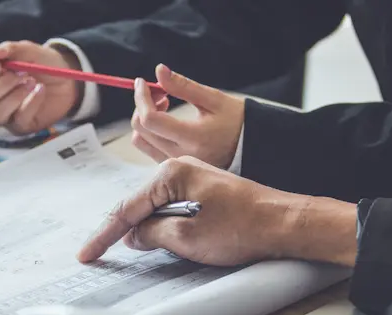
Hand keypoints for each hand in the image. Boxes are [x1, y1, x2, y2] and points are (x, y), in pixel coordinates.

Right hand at [0, 40, 80, 134]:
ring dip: (14, 96)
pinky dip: (30, 103)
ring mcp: (6, 114)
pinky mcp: (22, 125)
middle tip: (22, 73)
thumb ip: (12, 49)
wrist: (68, 79)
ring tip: (32, 82)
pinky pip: (19, 119)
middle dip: (2, 85)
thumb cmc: (43, 63)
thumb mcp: (29, 50)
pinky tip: (40, 90)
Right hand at [77, 157, 356, 266]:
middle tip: (94, 251)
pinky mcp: (202, 187)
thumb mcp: (187, 238)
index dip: (104, 235)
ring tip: (115, 246)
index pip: (126, 208)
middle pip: (137, 203)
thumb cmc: (241, 227)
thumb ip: (152, 234)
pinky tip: (149, 235)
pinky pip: (169, 204)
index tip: (86, 253)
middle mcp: (178, 168)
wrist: (284, 223)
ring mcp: (191, 176)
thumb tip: (132, 235)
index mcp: (170, 174)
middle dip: (118, 229)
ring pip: (153, 205)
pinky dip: (157, 221)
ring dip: (139, 226)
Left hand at [130, 64, 244, 166]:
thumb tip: (159, 70)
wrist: (251, 147)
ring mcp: (176, 163)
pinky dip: (149, 129)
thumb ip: (184, 86)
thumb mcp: (214, 99)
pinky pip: (149, 148)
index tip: (142, 81)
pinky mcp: (173, 166)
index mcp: (193, 138)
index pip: (151, 119)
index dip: (141, 97)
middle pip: (141, 130)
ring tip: (164, 104)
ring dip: (144, 118)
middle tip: (159, 90)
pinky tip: (166, 118)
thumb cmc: (237, 120)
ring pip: (140, 141)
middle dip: (142, 104)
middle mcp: (181, 155)